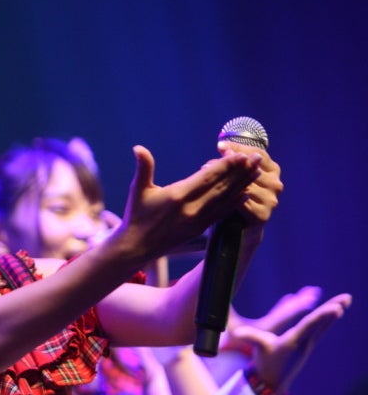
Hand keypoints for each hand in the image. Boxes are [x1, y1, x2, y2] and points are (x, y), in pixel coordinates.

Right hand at [114, 145, 261, 261]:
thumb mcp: (138, 190)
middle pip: (222, 187)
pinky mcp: (199, 229)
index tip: (241, 154)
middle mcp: (191, 209)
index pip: (208, 177)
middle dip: (241, 171)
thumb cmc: (136, 216)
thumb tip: (138, 147)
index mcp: (178, 196)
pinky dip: (235, 203)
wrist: (137, 247)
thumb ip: (144, 167)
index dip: (226, 165)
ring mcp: (197, 221)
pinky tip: (246, 194)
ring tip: (257, 171)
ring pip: (225, 199)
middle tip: (258, 157)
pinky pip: (221, 213)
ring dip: (243, 184)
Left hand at [216, 141, 282, 232]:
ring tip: (206, 177)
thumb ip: (235, 162)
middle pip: (250, 169)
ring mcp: (271, 200)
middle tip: (208, 163)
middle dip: (229, 165)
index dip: (238, 149)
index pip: (257, 153)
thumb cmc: (236, 197)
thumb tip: (223, 147)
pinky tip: (214, 194)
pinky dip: (227, 197)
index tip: (220, 146)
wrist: (239, 227)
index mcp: (272, 170)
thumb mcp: (237, 176)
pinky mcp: (262, 214)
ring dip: (225, 181)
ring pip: (245, 185)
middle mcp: (275, 184)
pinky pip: (242, 202)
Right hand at [227, 293, 351, 394]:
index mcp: (293, 341)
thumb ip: (250, 337)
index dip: (322, 316)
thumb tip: (236, 332)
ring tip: (346, 300)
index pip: (309, 325)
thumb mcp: (258, 349)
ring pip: (323, 324)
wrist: (273, 383)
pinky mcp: (307, 345)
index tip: (336, 308)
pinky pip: (321, 328)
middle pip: (321, 323)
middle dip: (333, 309)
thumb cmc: (265, 364)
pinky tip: (336, 312)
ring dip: (334, 312)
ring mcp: (308, 344)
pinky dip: (328, 318)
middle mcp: (304, 342)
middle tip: (347, 298)